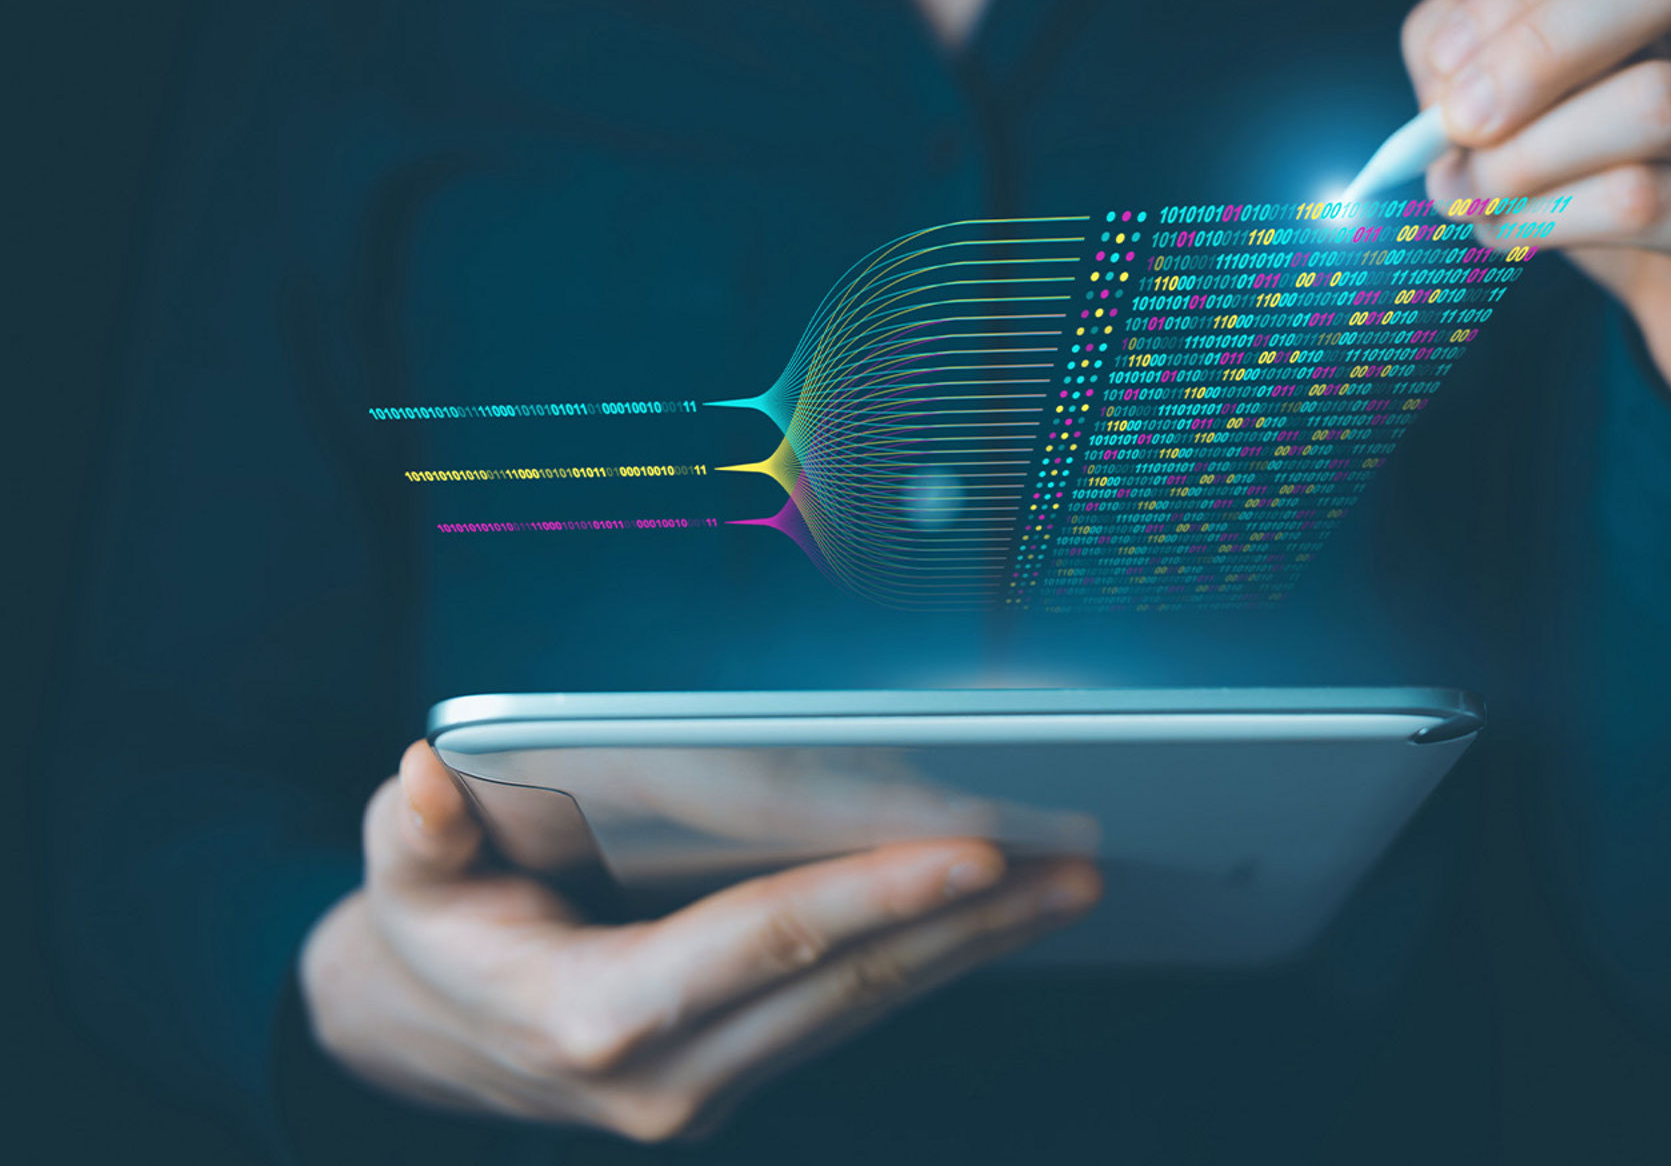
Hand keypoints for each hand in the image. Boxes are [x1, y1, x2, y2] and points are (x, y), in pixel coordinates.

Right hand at [299, 742, 1099, 1141]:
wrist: (422, 1036)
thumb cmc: (428, 933)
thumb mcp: (402, 875)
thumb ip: (418, 832)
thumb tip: (430, 778)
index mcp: (596, 1018)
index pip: (768, 941)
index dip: (875, 893)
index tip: (973, 852)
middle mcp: (666, 1075)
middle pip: (848, 982)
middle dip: (967, 923)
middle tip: (1070, 863)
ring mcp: (706, 1090)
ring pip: (865, 1007)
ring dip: (969, 948)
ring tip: (1061, 886)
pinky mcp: (732, 1080)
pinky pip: (847, 1016)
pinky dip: (923, 964)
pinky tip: (984, 921)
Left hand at [1401, 0, 1670, 455]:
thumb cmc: (1651, 200)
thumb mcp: (1565, 113)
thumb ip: (1494, 57)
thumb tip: (1437, 42)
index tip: (1446, 62)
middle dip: (1537, 46)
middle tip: (1458, 119)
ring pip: (1658, 104)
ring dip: (1529, 153)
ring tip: (1470, 192)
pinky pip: (1651, 204)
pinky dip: (1550, 216)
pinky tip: (1507, 232)